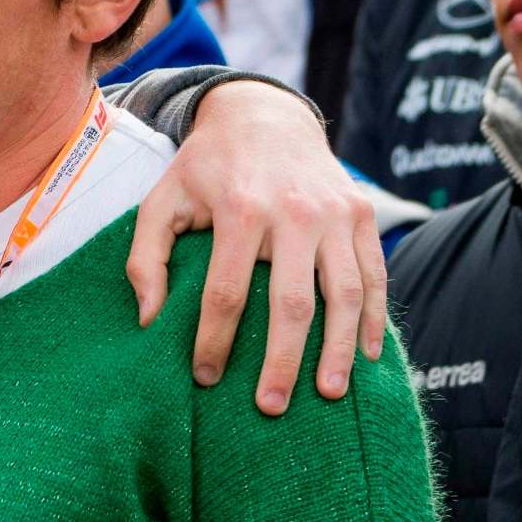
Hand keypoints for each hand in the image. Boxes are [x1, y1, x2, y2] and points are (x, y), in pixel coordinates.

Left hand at [127, 80, 384, 414]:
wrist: (265, 115)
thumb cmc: (206, 167)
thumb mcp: (161, 200)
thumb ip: (146, 259)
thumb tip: (149, 320)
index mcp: (240, 211)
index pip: (227, 293)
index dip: (215, 341)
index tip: (206, 378)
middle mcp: (294, 213)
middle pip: (292, 303)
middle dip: (282, 361)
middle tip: (270, 406)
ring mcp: (335, 213)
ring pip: (345, 294)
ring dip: (339, 349)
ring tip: (328, 394)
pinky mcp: (362, 214)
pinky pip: (375, 274)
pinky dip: (374, 318)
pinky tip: (367, 356)